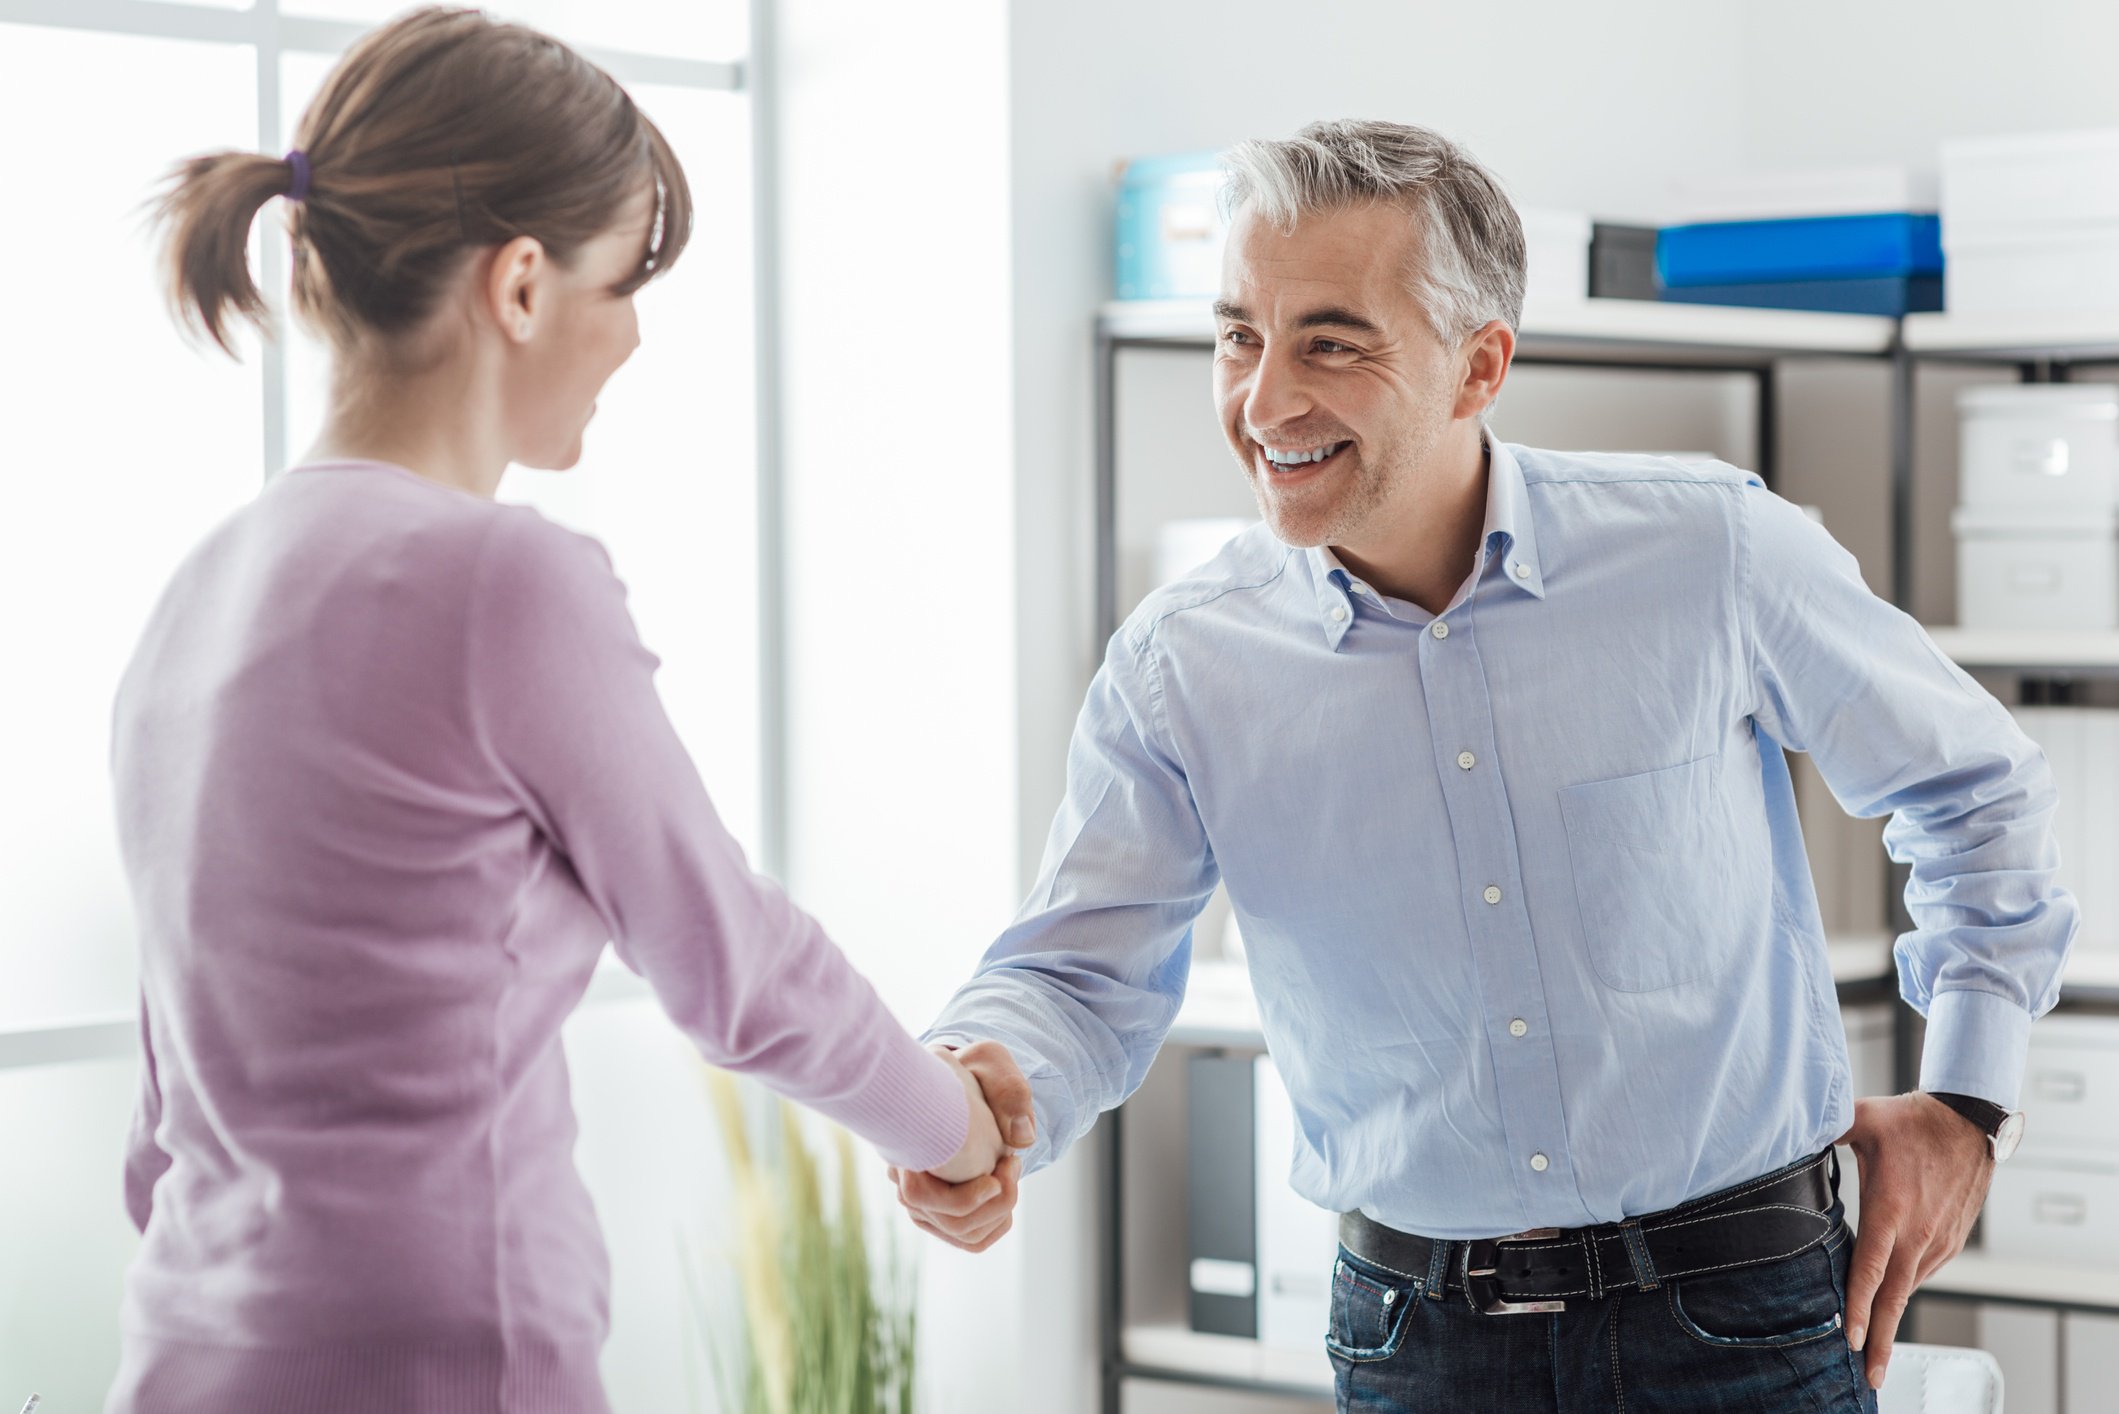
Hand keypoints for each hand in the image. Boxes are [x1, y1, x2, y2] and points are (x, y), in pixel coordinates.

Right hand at [887, 1041, 1034, 1251]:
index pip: (919, 1195)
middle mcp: (905, 1177)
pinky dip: (997, 1222)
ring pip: (962, 1234)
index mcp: (910, 1142)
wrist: (965, 1082)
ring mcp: (920, 1198)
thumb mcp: (992, 1063)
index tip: (1003, 1166)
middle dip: (994, 1201)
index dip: (966, 1197)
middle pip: (949, 1222)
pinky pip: (970, 1237)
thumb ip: (1008, 1092)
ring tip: (1010, 1169)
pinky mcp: (939, 1209)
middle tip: (1012, 1161)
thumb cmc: (974, 1069)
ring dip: (999, 1211)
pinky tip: (1006, 1186)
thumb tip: (1022, 1139)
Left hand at [1836, 1093, 1994, 1391]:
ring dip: (1892, 1318)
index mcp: (1891, 1211)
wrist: (1971, 1121)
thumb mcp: (1862, 1119)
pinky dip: (1905, 1291)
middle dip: (1881, 1340)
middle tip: (1871, 1375)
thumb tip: (1789, 1126)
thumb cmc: (1913, 1121)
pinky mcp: (1950, 1239)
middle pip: (1895, 1298)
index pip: (1871, 1270)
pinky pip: (1923, 1272)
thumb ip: (1824, 1127)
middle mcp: (1917, 1234)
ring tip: (1874, 1348)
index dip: (1860, 1308)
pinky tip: (1890, 1301)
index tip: (1852, 1340)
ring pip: (1909, 1287)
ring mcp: (1938, 1240)